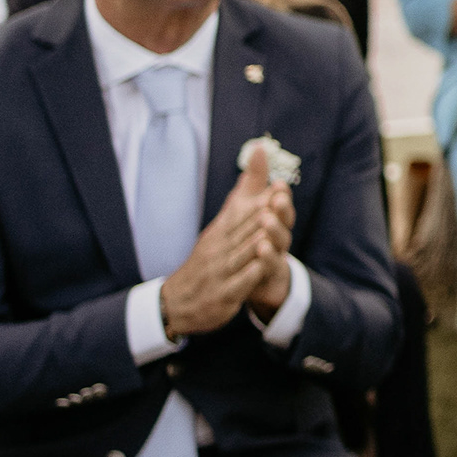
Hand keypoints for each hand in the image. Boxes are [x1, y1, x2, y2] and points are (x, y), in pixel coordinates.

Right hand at [159, 163, 290, 336]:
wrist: (177, 302)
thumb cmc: (207, 260)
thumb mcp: (221, 228)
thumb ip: (243, 196)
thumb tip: (258, 155)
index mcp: (220, 233)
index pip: (241, 214)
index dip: (260, 201)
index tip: (280, 186)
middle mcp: (219, 250)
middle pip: (243, 231)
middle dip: (261, 215)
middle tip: (279, 200)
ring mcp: (220, 272)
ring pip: (240, 255)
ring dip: (254, 242)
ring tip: (270, 229)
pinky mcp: (223, 295)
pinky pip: (236, 284)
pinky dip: (248, 275)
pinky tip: (260, 267)